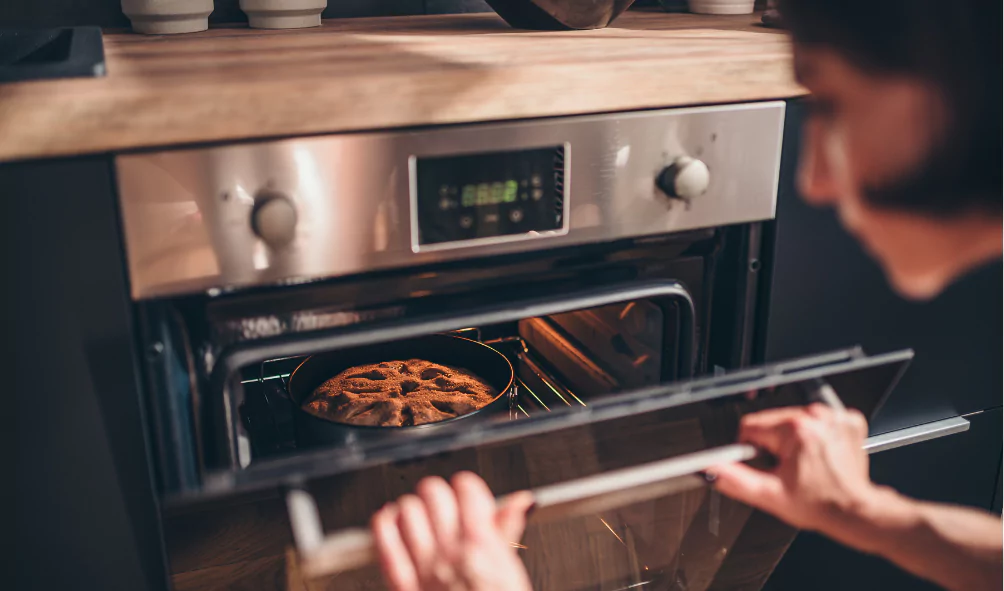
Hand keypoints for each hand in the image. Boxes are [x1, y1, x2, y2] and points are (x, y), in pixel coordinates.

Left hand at [372, 472, 533, 590]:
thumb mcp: (511, 573)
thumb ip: (507, 532)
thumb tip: (519, 503)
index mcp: (482, 545)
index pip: (466, 489)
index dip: (467, 485)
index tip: (468, 490)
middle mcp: (450, 553)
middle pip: (434, 493)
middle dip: (440, 492)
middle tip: (445, 501)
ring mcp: (424, 568)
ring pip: (407, 511)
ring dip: (412, 506)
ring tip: (419, 511)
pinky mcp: (404, 587)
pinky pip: (385, 544)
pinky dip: (384, 525)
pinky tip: (388, 519)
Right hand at [709, 403, 878, 533]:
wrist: (854, 512)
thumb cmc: (819, 505)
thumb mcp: (769, 495)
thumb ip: (735, 479)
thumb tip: (712, 468)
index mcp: (794, 430)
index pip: (750, 426)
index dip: (751, 449)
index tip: (768, 464)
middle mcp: (815, 417)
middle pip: (772, 421)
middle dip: (773, 444)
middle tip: (788, 468)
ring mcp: (834, 417)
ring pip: (793, 419)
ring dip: (793, 439)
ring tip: (805, 463)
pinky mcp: (847, 420)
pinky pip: (818, 420)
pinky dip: (816, 435)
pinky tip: (820, 454)